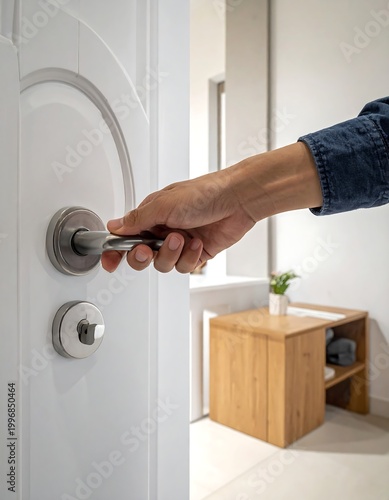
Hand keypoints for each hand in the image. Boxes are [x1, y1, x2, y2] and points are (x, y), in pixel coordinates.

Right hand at [101, 168, 255, 273]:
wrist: (237, 200)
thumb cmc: (203, 193)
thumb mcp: (163, 204)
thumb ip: (137, 219)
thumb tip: (114, 227)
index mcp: (151, 215)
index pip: (125, 237)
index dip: (115, 251)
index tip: (110, 262)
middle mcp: (163, 230)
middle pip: (141, 256)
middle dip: (143, 256)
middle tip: (148, 250)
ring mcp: (179, 243)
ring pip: (162, 264)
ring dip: (171, 254)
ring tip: (182, 238)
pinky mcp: (194, 254)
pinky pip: (183, 267)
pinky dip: (189, 257)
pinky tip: (198, 243)